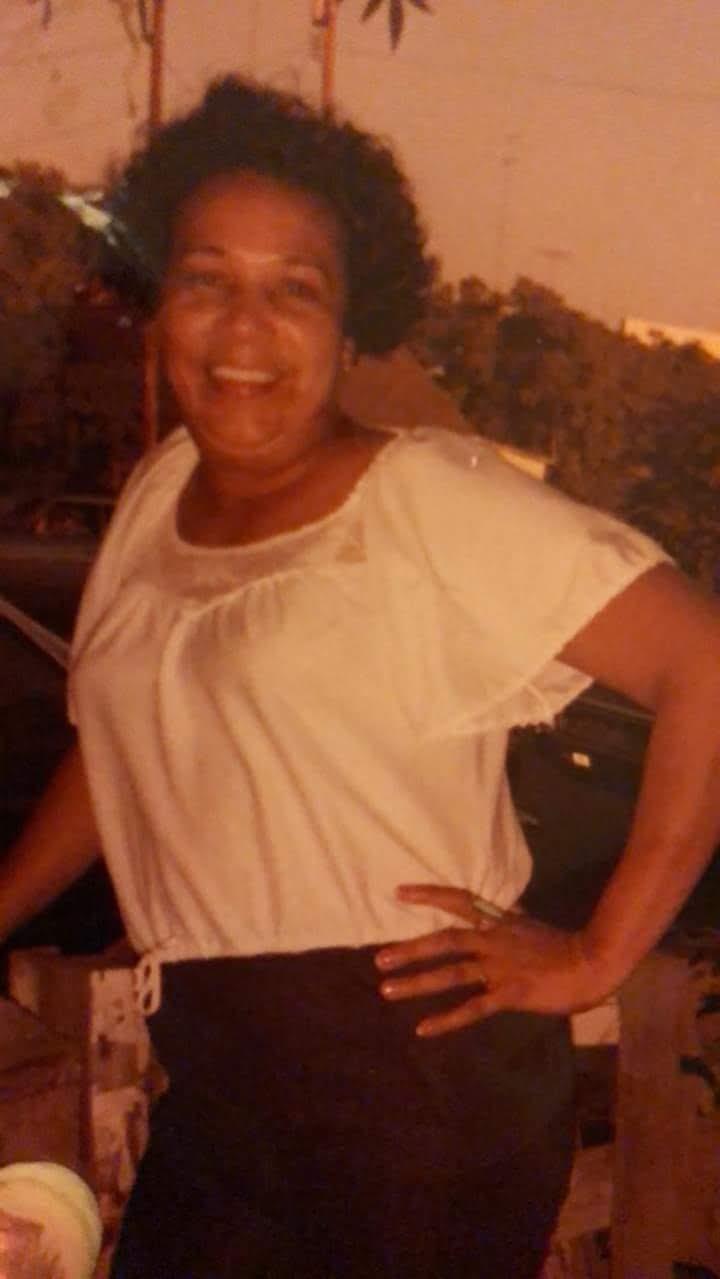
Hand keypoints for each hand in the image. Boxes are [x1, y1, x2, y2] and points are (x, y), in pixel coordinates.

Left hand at [375, 884, 615, 1036]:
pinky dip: (446, 1019)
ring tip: (387, 990)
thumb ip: (505, 927)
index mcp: (499, 921)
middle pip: (445, 940)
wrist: (594, 962)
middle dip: (411, 949)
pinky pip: (472, 1008)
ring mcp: (500, 967)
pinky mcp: (510, 993)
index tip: (398, 893)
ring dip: (417, 982)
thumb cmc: (565, 948)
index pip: (459, 900)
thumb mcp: (529, 927)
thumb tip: (489, 924)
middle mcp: (494, 940)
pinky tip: (423, 1030)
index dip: (429, 895)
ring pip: (451, 973)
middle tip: (379, 959)